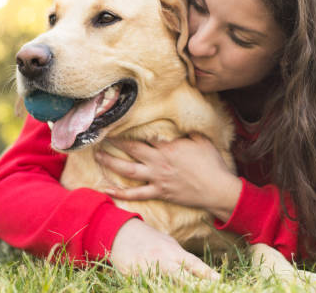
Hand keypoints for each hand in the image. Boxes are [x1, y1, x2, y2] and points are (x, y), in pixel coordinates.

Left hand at [96, 133, 241, 221]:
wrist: (217, 189)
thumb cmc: (212, 164)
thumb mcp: (202, 140)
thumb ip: (188, 131)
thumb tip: (181, 122)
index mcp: (168, 146)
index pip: (144, 133)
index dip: (130, 127)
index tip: (118, 122)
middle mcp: (158, 160)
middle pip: (131, 148)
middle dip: (114, 141)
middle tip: (100, 136)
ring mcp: (157, 177)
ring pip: (128, 169)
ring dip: (110, 162)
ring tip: (97, 156)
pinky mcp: (159, 192)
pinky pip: (136, 194)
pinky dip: (120, 192)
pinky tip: (107, 189)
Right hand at [109, 218, 219, 279]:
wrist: (122, 231)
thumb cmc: (150, 239)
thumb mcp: (169, 244)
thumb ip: (182, 258)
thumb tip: (200, 272)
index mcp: (174, 252)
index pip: (194, 264)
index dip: (207, 274)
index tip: (218, 281)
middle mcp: (163, 260)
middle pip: (181, 278)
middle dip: (193, 286)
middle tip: (208, 290)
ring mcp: (148, 268)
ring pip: (163, 285)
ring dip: (173, 288)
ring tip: (187, 290)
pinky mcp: (133, 275)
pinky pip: (145, 285)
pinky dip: (153, 286)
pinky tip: (158, 287)